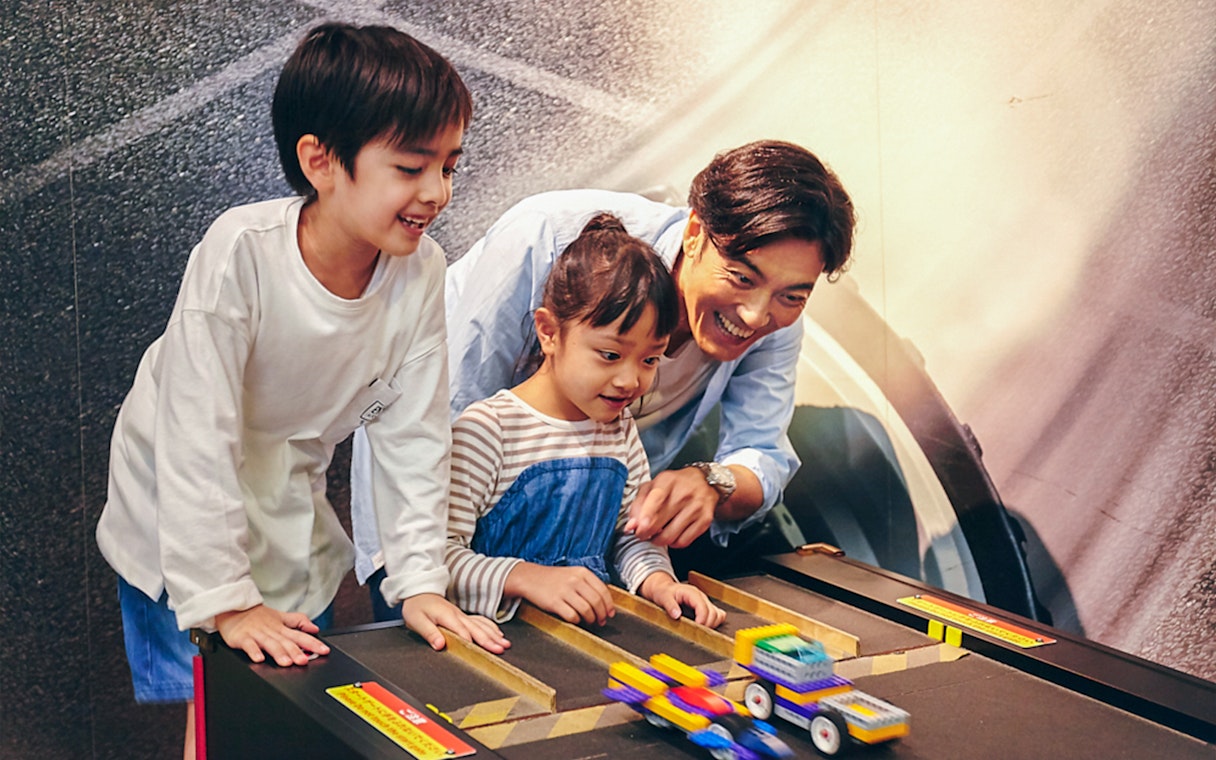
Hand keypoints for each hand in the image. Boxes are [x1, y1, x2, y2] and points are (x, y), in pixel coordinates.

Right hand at [214, 604, 328, 666]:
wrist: (233, 607)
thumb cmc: (257, 616)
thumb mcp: (281, 616)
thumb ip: (298, 622)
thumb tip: (315, 628)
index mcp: (281, 627)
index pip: (300, 635)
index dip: (313, 643)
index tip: (324, 650)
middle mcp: (271, 630)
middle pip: (286, 642)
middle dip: (296, 651)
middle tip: (304, 661)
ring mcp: (257, 634)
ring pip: (270, 644)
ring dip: (279, 653)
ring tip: (287, 662)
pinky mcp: (242, 637)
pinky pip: (248, 645)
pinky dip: (254, 652)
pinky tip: (259, 659)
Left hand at [400, 593, 509, 653]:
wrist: (418, 590)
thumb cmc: (416, 607)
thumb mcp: (417, 620)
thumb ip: (429, 633)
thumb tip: (440, 645)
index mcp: (447, 616)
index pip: (462, 631)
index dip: (471, 642)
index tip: (480, 653)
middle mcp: (458, 615)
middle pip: (476, 629)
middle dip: (489, 640)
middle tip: (500, 650)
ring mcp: (461, 615)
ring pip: (481, 625)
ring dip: (494, 635)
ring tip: (505, 644)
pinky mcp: (462, 616)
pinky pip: (480, 621)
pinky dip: (491, 627)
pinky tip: (498, 634)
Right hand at [505, 563, 614, 625]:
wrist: (530, 578)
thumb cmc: (553, 579)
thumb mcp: (573, 574)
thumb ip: (588, 585)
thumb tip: (604, 603)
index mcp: (582, 572)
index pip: (603, 591)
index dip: (609, 605)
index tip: (610, 614)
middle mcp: (575, 580)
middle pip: (597, 602)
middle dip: (601, 615)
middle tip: (601, 621)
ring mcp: (564, 591)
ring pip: (586, 610)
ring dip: (591, 619)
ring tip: (589, 621)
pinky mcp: (554, 602)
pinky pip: (572, 616)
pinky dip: (577, 621)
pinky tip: (576, 620)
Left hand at [625, 467, 716, 547]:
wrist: (704, 482)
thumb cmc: (674, 485)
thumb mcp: (653, 486)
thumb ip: (638, 504)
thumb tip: (631, 526)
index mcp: (668, 481)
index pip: (656, 498)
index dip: (646, 516)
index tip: (639, 528)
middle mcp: (684, 493)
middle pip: (661, 521)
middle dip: (646, 533)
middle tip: (642, 533)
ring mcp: (696, 507)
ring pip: (671, 536)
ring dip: (658, 540)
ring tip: (656, 534)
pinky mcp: (705, 520)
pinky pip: (683, 541)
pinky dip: (673, 543)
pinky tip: (671, 535)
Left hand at [639, 573, 726, 627]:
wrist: (664, 588)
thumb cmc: (664, 592)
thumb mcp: (663, 597)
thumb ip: (670, 606)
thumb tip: (677, 615)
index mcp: (692, 593)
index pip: (703, 607)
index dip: (702, 620)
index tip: (696, 629)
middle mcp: (701, 597)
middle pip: (713, 613)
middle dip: (707, 625)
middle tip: (696, 632)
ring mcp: (705, 602)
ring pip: (718, 615)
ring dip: (712, 624)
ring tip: (700, 630)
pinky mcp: (706, 607)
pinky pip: (718, 615)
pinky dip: (714, 622)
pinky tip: (705, 627)